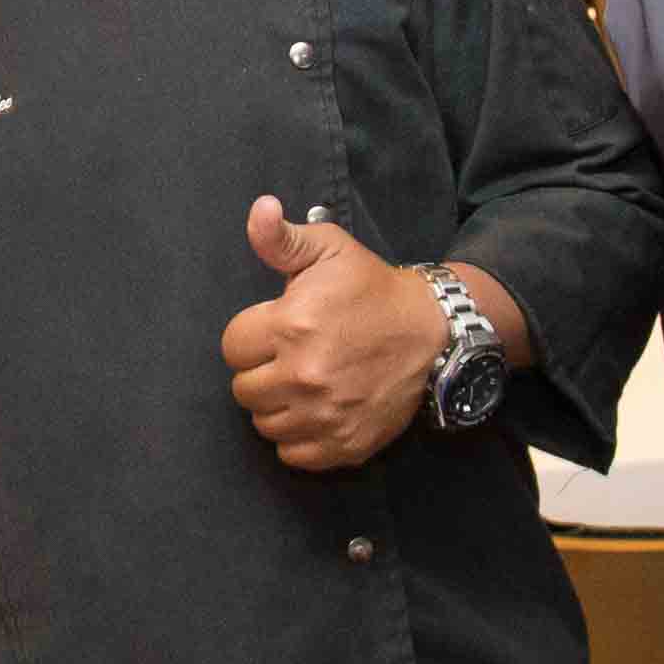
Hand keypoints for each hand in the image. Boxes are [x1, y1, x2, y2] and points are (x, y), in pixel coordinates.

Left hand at [217, 197, 449, 473]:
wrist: (430, 331)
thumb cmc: (371, 289)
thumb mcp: (328, 250)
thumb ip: (281, 237)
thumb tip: (259, 209)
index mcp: (290, 326)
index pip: (232, 348)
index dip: (250, 337)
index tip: (275, 330)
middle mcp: (303, 375)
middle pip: (243, 390)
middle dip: (261, 371)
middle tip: (289, 357)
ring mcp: (324, 415)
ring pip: (265, 423)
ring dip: (277, 406)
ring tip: (302, 383)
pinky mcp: (343, 443)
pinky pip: (292, 454)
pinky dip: (298, 438)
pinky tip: (314, 411)